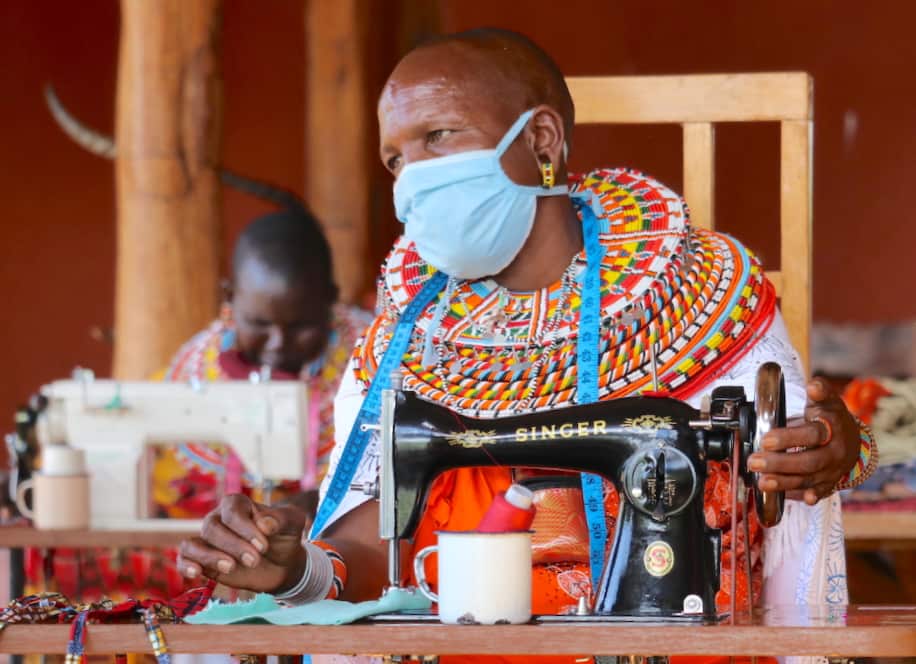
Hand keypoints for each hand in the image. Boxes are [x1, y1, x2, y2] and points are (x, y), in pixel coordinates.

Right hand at [178, 494, 309, 592]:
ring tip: (231, 568)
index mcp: (238, 504)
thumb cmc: (285, 536)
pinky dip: (185, 565)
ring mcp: (208, 541)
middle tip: (255, 560)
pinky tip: (196, 573)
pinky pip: (184, 559)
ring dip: (209, 556)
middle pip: (212, 528)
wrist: (284, 563)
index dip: (245, 528)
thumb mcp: (293, 523)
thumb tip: (264, 524)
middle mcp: (218, 520)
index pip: (232, 511)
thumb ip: (281, 519)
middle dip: (233, 545)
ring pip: (193, 544)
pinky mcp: (204, 562)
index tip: (263, 545)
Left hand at [747, 377, 859, 505]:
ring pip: (808, 480)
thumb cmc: (831, 418)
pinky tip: (786, 498)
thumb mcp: (828, 401)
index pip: (812, 436)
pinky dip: (801, 497)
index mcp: (832, 430)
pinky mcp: (828, 484)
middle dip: (780, 464)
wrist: (853, 440)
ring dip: (783, 483)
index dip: (790, 438)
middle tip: (754, 462)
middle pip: (808, 462)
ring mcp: (832, 471)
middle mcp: (834, 453)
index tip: (767, 439)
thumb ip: (820, 392)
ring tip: (761, 482)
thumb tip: (813, 385)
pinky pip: (815, 493)